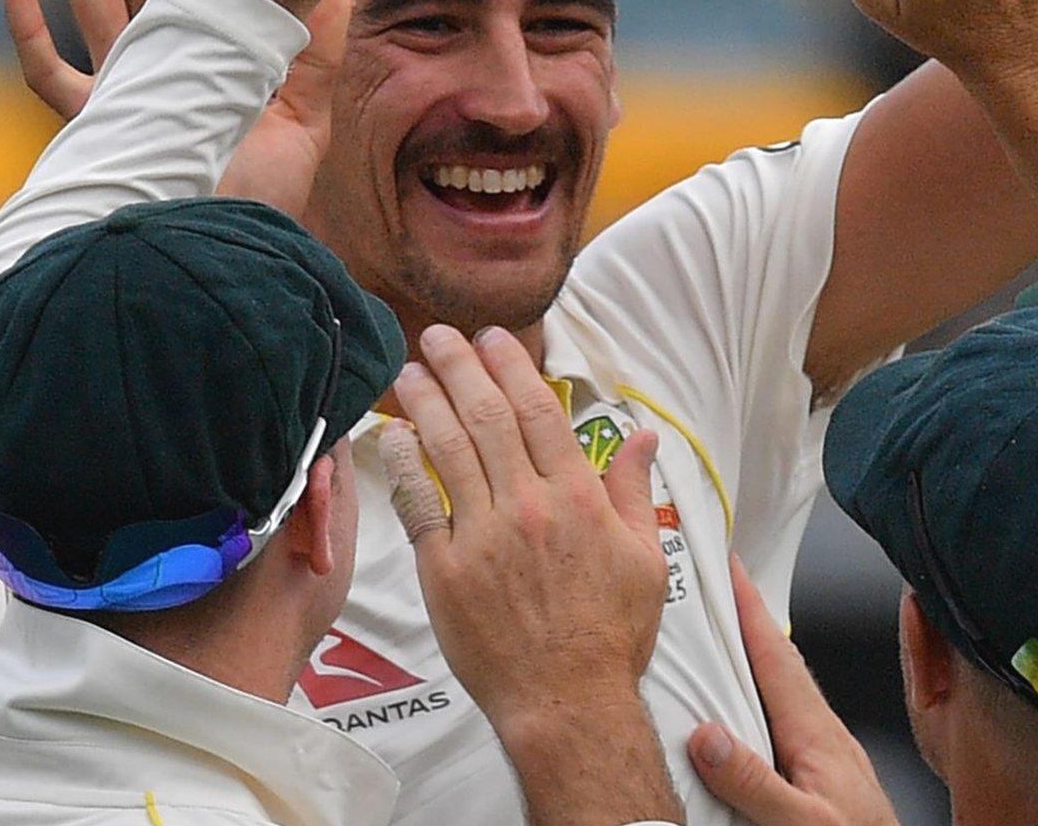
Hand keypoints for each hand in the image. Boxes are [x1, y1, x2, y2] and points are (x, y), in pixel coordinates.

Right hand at [0, 0, 356, 218]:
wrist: (221, 274)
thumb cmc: (263, 213)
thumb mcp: (303, 130)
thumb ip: (314, 64)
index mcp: (220, 66)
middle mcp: (170, 73)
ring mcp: (127, 98)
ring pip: (94, 1)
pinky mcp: (95, 133)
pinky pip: (49, 79)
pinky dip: (28, 33)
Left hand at [383, 325, 683, 825]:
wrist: (567, 702)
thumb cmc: (611, 635)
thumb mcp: (646, 557)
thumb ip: (636, 491)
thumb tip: (644, 437)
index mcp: (578, 497)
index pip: (539, 410)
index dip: (512, 366)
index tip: (492, 339)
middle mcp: (528, 506)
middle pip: (487, 417)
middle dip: (460, 367)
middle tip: (438, 335)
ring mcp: (482, 536)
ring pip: (448, 450)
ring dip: (426, 402)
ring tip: (409, 369)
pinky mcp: (446, 570)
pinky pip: (418, 504)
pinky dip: (403, 464)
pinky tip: (391, 435)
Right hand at [688, 558, 900, 825]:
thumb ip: (757, 784)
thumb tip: (707, 736)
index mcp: (818, 738)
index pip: (777, 658)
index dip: (750, 609)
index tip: (727, 566)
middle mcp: (824, 741)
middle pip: (779, 668)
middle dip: (747, 626)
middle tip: (715, 592)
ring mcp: (826, 760)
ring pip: (782, 698)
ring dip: (753, 666)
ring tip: (720, 644)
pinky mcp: (825, 783)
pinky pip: (784, 728)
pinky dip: (760, 708)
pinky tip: (745, 723)